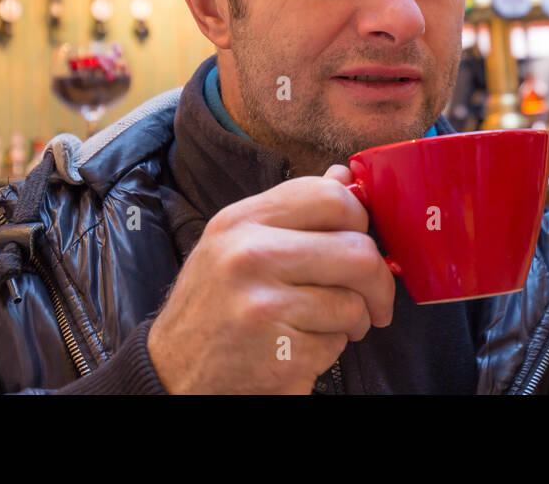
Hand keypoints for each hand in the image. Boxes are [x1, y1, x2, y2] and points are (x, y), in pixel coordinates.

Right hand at [146, 164, 394, 392]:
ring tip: (326, 326)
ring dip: (354, 321)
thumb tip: (343, 175)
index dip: (360, 219)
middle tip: (373, 298)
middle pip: (359, 252)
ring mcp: (264, 307)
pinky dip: (330, 351)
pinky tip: (300, 348)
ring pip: (353, 303)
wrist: (170, 373)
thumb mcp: (238, 244)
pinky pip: (336, 345)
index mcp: (242, 221)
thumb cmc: (214, 305)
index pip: (330, 197)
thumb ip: (293, 212)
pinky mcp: (280, 355)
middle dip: (378, 281)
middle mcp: (250, 256)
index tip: (360, 240)